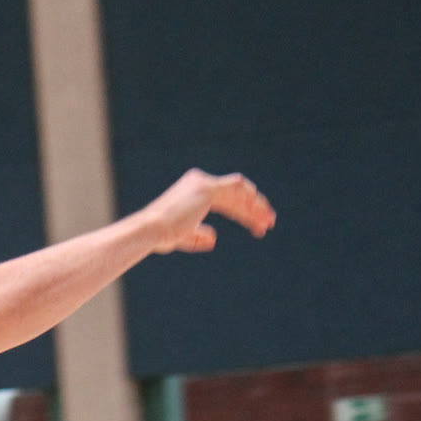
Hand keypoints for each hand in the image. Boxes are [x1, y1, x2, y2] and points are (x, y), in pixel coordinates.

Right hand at [144, 169, 273, 253]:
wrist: (151, 230)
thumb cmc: (160, 235)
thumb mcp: (183, 236)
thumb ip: (198, 235)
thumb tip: (214, 238)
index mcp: (193, 191)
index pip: (226, 198)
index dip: (243, 211)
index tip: (257, 224)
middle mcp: (199, 182)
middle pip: (235, 193)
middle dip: (254, 207)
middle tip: (269, 222)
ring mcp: (204, 184)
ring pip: (239, 192)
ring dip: (256, 207)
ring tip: (269, 222)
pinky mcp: (208, 189)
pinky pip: (236, 192)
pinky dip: (250, 204)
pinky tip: (260, 216)